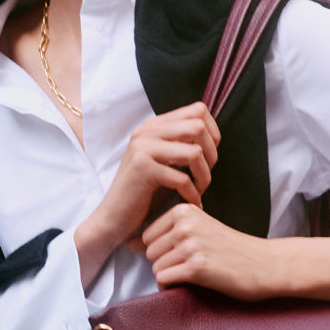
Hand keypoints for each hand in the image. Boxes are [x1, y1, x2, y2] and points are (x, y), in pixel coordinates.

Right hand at [75, 102, 219, 283]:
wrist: (114, 218)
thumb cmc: (145, 194)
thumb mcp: (166, 163)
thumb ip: (184, 145)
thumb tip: (214, 136)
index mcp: (153, 125)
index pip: (198, 111)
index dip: (213, 134)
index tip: (209, 159)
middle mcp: (146, 131)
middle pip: (198, 127)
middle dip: (211, 155)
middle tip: (204, 178)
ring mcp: (142, 148)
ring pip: (195, 152)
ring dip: (204, 176)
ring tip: (198, 191)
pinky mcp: (142, 169)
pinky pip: (183, 178)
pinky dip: (193, 194)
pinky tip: (190, 203)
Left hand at [139, 203, 272, 299]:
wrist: (264, 264)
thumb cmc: (230, 248)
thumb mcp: (199, 228)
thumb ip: (167, 231)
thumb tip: (126, 243)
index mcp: (184, 210)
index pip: (147, 237)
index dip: (163, 250)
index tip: (186, 252)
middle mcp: (186, 224)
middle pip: (149, 254)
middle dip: (165, 264)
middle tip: (192, 264)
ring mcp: (191, 245)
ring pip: (156, 268)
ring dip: (171, 276)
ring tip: (196, 273)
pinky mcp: (197, 267)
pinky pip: (165, 280)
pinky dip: (174, 287)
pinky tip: (194, 282)